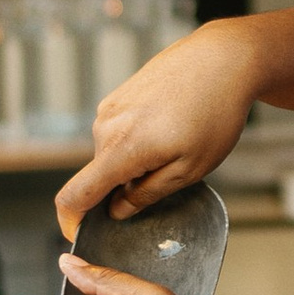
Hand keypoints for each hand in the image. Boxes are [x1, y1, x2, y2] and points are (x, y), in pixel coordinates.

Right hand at [54, 22, 260, 243]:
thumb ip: (147, 194)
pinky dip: (139, 141)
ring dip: (137, 161)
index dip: (71, 222)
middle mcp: (105, 126)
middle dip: (127, 186)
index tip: (82, 235)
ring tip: (179, 140)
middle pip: (102, 175)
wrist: (222, 59)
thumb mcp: (190, 168)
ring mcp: (110, 107)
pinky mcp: (118, 95)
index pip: (75, 195)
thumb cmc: (213, 113)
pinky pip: (119, 132)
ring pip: (113, 154)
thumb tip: (117, 210)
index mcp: (120, 149)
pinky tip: (171, 124)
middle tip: (173, 171)